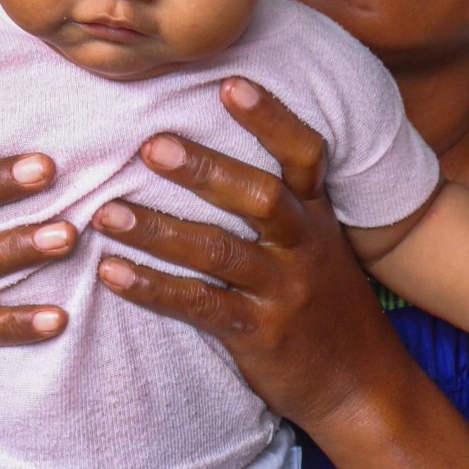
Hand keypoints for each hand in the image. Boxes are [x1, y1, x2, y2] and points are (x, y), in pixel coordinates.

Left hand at [90, 76, 404, 431]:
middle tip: (150, 145)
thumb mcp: (319, 240)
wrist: (362, 384)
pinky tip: (112, 273)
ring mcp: (282, 291)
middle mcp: (304, 245)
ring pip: (218, 253)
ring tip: (106, 213)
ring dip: (158, 231)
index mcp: (318, 213)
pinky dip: (153, 289)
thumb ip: (283, 200)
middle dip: (204, 169)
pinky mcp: (259, 335)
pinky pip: (201, 307)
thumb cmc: (326, 299)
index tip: (231, 84)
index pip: (304, 154)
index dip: (272, 118)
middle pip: (260, 197)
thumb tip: (217, 146)